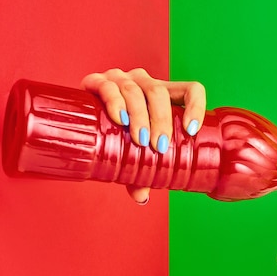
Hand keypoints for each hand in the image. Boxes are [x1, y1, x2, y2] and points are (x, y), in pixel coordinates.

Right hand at [81, 68, 206, 203]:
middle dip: (161, 121)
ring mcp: (120, 79)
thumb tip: (141, 197)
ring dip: (140, 116)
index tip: (191, 131)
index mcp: (163, 94)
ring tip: (139, 140)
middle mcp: (144, 82)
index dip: (196, 106)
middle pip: (159, 92)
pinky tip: (119, 119)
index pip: (191, 89)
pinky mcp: (96, 81)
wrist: (80, 118)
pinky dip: (115, 102)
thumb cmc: (115, 133)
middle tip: (158, 146)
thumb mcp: (133, 151)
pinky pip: (109, 87)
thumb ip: (139, 172)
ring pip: (136, 90)